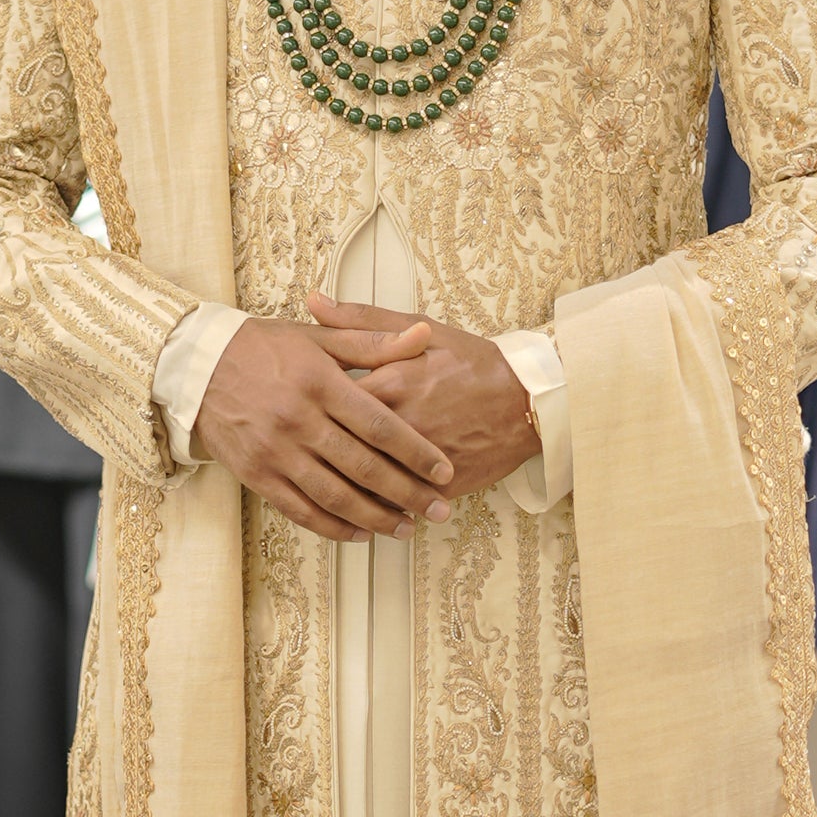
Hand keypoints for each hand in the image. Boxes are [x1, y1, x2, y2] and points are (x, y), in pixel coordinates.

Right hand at [192, 314, 454, 542]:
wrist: (195, 365)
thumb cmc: (264, 348)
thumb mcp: (318, 337)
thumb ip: (373, 342)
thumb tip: (424, 336)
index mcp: (320, 384)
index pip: (380, 425)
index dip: (417, 452)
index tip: (445, 471)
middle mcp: (299, 420)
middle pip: (365, 468)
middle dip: (408, 494)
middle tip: (439, 510)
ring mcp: (276, 452)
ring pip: (335, 496)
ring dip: (376, 518)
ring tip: (407, 528)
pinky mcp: (256, 475)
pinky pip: (301, 510)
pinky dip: (333, 527)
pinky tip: (360, 533)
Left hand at [308, 293, 539, 497]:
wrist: (529, 400)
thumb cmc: (475, 363)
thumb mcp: (422, 329)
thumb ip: (361, 320)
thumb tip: (314, 302)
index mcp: (392, 383)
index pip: (331, 402)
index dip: (305, 409)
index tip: (288, 410)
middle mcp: (403, 424)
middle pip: (342, 448)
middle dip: (314, 455)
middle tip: (293, 456)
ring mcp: (422, 459)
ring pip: (366, 484)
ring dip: (341, 490)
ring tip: (318, 489)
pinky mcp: (441, 484)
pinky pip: (399, 503)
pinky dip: (378, 509)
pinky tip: (359, 513)